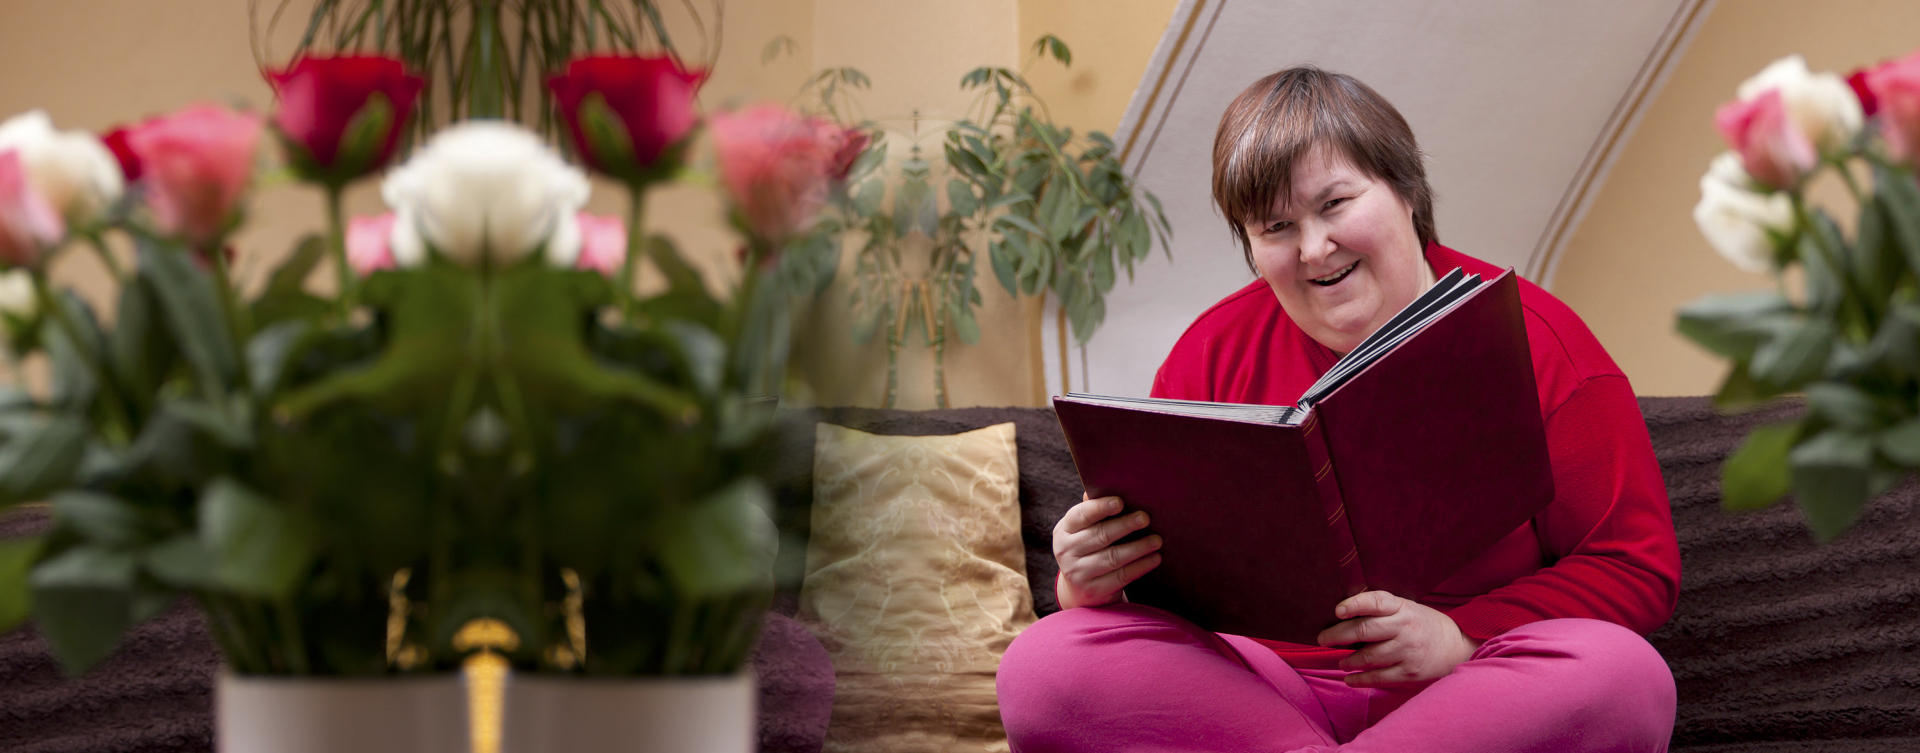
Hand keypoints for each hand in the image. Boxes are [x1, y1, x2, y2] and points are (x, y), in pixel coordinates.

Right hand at [1053, 493, 1162, 608]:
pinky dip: (1140, 566)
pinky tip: (1154, 558)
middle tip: (1146, 518)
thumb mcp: (1085, 530)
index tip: (1120, 502)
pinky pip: (1121, 576)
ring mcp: (1077, 573)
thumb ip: (1094, 511)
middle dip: (1125, 526)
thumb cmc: (1089, 548)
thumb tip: (1106, 485)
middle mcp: (1066, 551)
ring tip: (1157, 540)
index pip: (1081, 516)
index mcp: (1064, 530)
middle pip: (1099, 536)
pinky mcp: (1092, 591)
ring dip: (1138, 548)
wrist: (1080, 590)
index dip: (1100, 508)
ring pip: (1112, 557)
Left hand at [1316, 591, 1484, 686]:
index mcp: (1402, 608)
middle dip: (1338, 635)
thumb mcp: (1406, 608)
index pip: (1377, 601)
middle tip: (1322, 639)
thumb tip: (1341, 614)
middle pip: (1365, 630)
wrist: (1456, 647)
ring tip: (1341, 661)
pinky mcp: (1409, 673)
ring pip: (1368, 657)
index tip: (1337, 610)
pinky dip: (1359, 679)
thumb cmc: (1420, 624)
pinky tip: (1349, 678)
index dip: (1355, 604)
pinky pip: (1378, 678)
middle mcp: (1405, 628)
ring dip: (1348, 660)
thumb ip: (1380, 610)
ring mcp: (1407, 651)